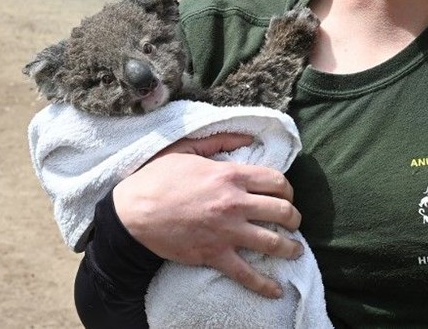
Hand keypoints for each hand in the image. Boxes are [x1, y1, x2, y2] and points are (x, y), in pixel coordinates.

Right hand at [113, 134, 303, 298]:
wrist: (132, 212)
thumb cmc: (157, 178)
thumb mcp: (187, 149)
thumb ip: (220, 142)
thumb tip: (248, 137)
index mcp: (230, 175)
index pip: (277, 181)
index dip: (288, 189)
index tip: (286, 195)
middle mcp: (235, 203)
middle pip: (283, 211)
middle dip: (294, 217)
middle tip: (293, 221)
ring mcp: (227, 232)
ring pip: (273, 242)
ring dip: (290, 247)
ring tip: (294, 249)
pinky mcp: (215, 255)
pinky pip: (247, 274)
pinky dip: (265, 285)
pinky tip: (276, 291)